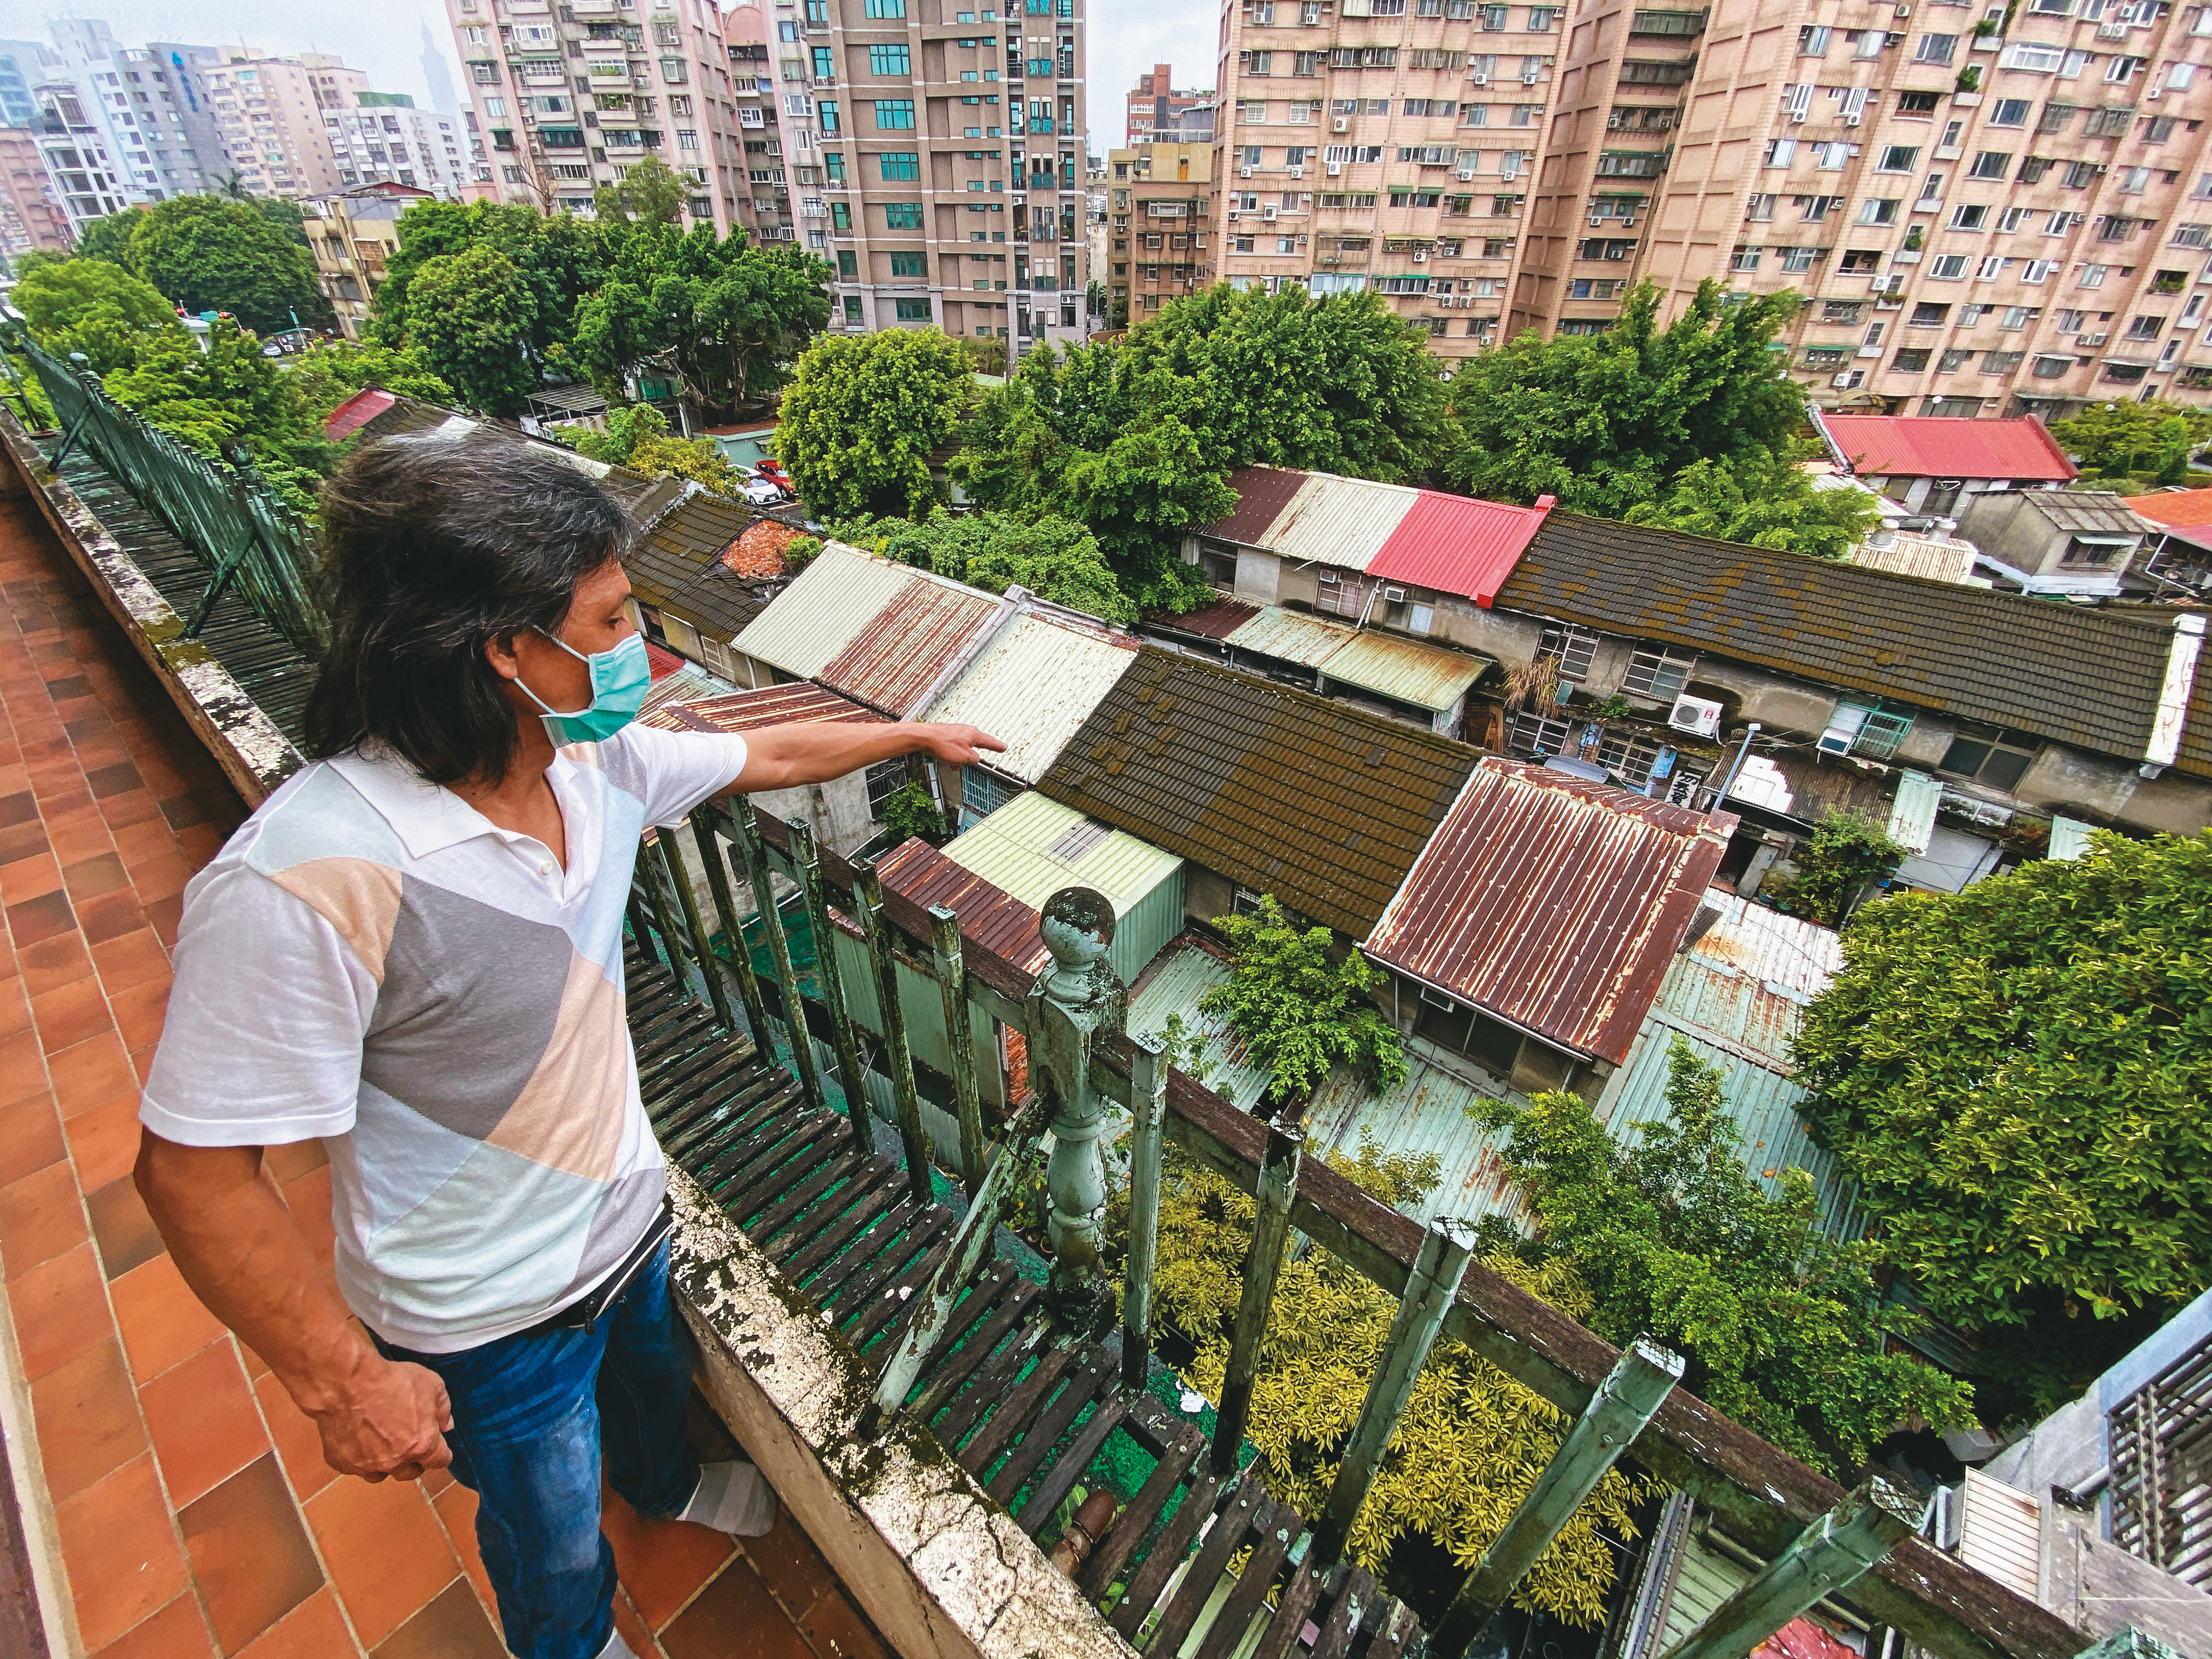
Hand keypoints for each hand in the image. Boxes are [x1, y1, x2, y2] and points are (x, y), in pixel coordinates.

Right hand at [308, 1355, 454, 1483]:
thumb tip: (445, 1426)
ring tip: (383, 1447)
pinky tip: (357, 1441)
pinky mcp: (342, 1463)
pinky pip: (354, 1467)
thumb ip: (443, 1409)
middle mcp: (396, 1462)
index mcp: (422, 1445)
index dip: (441, 1454)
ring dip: (386, 1464)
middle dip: (414, 1461)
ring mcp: (367, 1465)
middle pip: (411, 1472)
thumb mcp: (432, 1384)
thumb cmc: (393, 1381)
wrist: (348, 1382)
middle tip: (410, 1444)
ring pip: (381, 1475)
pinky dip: (358, 1458)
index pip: (439, 1461)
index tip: (438, 1448)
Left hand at [915, 723, 1007, 767]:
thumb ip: (974, 759)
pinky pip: (953, 748)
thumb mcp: (965, 757)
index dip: (997, 746)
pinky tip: (946, 760)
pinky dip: (951, 755)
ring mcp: (955, 732)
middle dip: (970, 758)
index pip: (990, 742)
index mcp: (974, 734)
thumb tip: (975, 759)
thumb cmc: (942, 744)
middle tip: (968, 762)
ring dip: (959, 758)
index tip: (1003, 747)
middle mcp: (966, 731)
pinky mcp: (946, 735)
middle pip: (974, 747)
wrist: (924, 737)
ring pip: (962, 749)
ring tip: (952, 763)